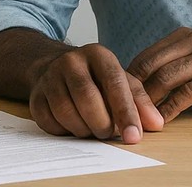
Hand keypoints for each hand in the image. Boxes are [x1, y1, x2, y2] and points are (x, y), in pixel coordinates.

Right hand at [28, 43, 163, 143]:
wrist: (55, 68)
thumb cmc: (95, 78)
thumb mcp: (121, 81)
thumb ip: (140, 101)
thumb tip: (156, 123)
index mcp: (98, 54)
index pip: (114, 83)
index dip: (126, 112)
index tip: (133, 136)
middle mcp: (71, 61)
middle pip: (88, 99)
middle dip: (102, 124)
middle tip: (108, 132)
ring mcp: (50, 77)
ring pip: (66, 113)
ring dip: (83, 130)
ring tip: (92, 129)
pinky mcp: (36, 96)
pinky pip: (50, 122)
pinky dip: (65, 131)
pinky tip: (73, 126)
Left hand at [128, 27, 191, 122]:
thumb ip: (178, 73)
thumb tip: (143, 95)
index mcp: (186, 36)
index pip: (146, 57)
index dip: (129, 80)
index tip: (118, 101)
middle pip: (151, 65)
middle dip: (133, 92)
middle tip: (121, 114)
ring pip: (166, 78)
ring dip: (148, 102)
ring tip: (137, 121)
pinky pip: (188, 92)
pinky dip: (171, 109)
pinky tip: (163, 121)